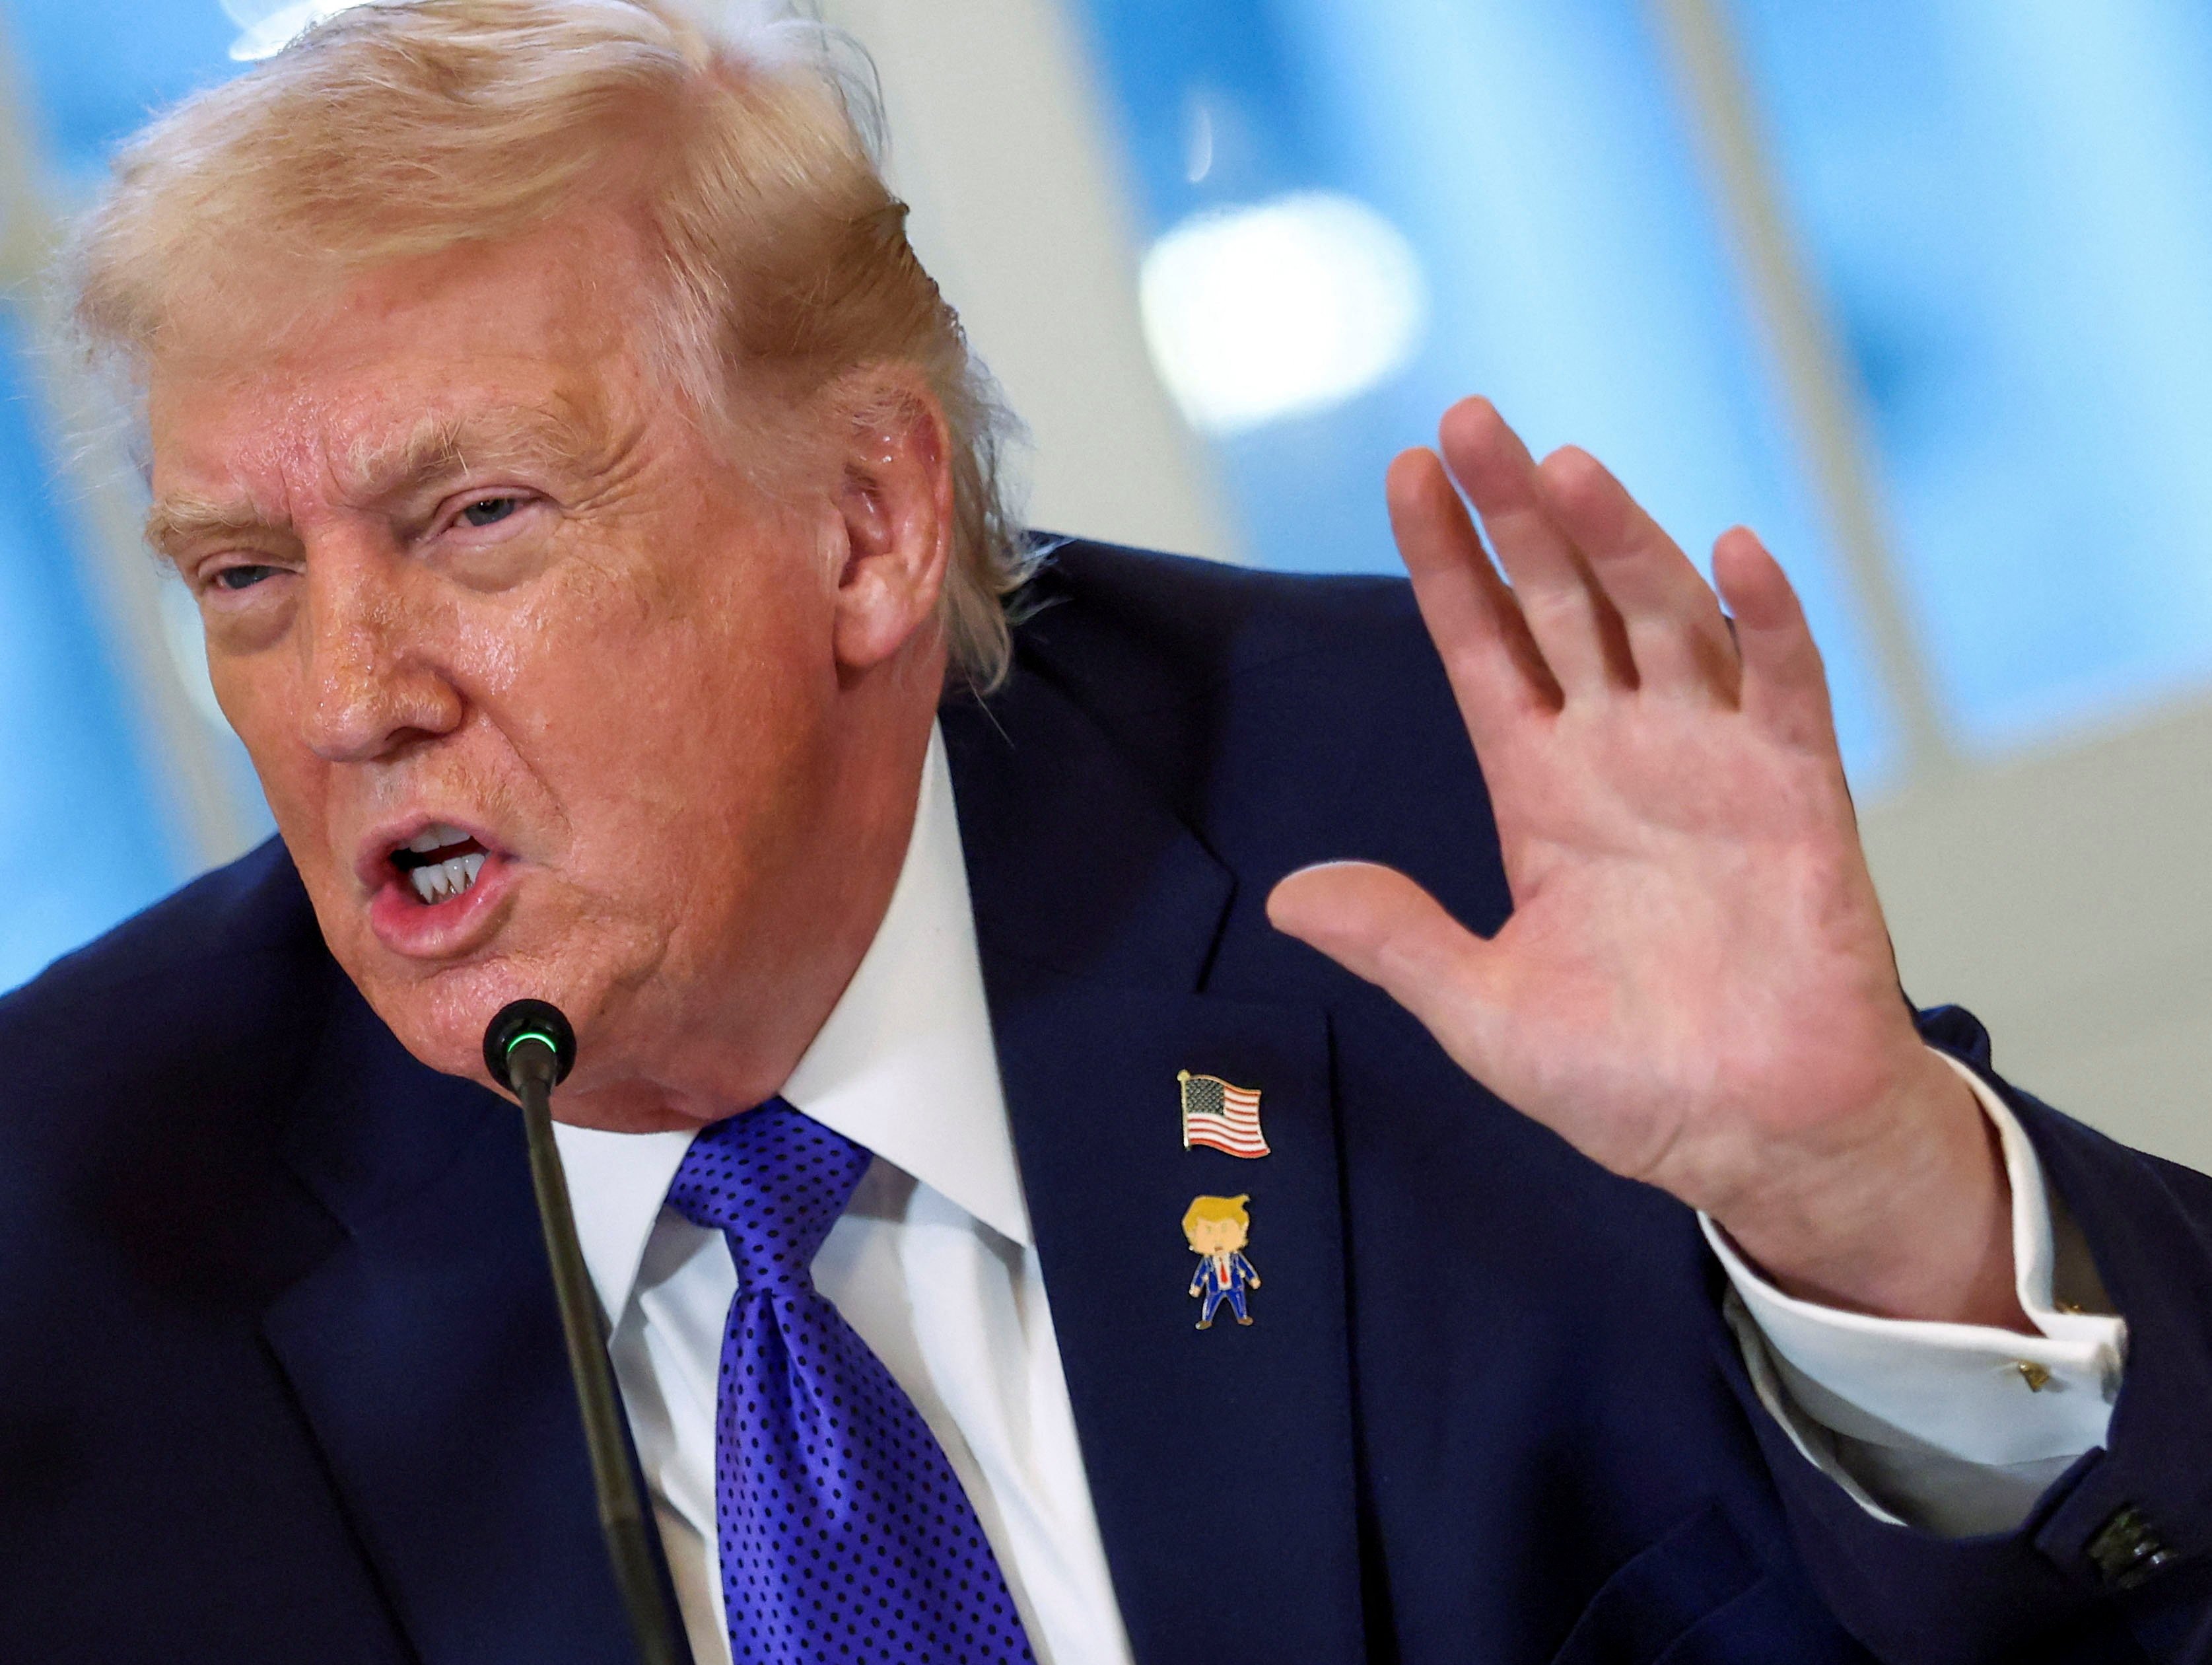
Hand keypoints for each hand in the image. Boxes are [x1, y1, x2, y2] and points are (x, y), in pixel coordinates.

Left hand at [1268, 399, 2024, 1328]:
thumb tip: (1289, 897)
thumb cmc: (1631, 1082)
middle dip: (1515, 514)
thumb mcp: (1484, 1014)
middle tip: (1469, 420)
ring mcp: (1713, 766)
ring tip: (1563, 466)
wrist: (1755, 1143)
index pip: (1486, 647)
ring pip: (1661, 619)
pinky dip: (1767, 621)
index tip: (1407, 474)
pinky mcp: (1801, 798)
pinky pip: (1786, 689)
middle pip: (1563, 603)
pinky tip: (1736, 551)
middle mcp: (1624, 755)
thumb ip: (1398, 942)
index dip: (1447, 563)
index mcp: (1543, 792)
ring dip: (1619, 539)